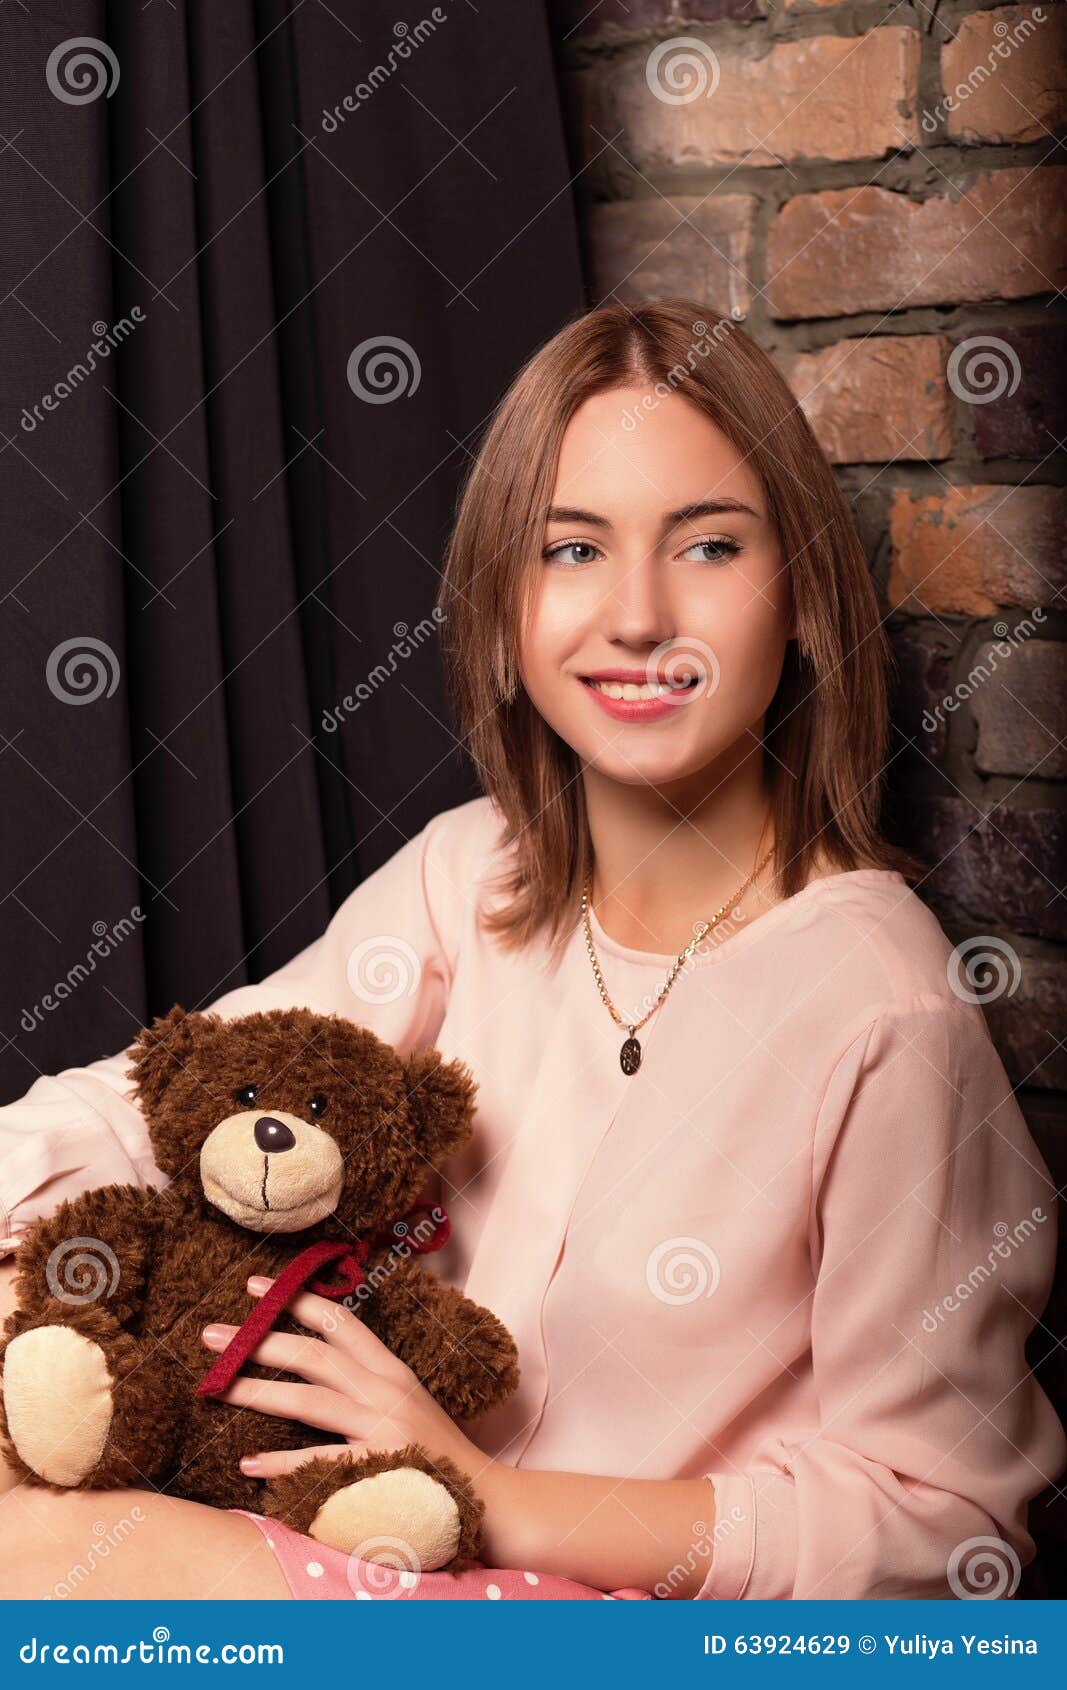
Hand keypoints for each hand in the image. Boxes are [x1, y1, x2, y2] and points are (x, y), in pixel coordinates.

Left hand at [200, 1275, 493, 1484]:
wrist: (484, 1497)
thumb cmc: (436, 1452)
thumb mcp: (407, 1402)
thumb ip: (367, 1381)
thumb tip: (317, 1362)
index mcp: (391, 1371)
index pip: (341, 1323)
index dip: (297, 1301)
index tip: (256, 1286)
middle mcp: (386, 1391)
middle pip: (315, 1355)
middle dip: (261, 1340)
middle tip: (213, 1334)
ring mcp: (382, 1429)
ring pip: (311, 1400)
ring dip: (259, 1391)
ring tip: (217, 1385)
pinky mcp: (378, 1469)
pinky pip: (321, 1462)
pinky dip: (283, 1464)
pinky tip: (250, 1464)